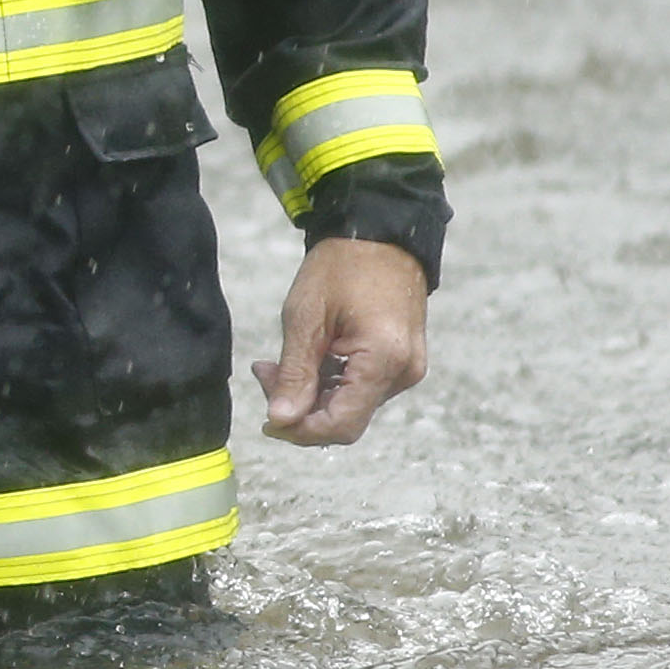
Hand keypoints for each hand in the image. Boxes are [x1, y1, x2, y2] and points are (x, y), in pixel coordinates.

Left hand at [255, 237, 429, 442]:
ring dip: (310, 393)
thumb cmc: (341, 268)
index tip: (267, 420)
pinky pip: (361, 388)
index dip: (301, 431)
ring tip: (275, 363)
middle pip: (345, 418)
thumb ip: (295, 373)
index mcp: (383, 361)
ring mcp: (406, 369)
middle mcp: (403, 373)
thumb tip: (281, 420)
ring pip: (351, 405)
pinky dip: (328, 382)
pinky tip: (304, 359)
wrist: (379, 236)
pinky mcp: (400, 362)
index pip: (341, 424)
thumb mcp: (305, 318)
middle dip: (300, 408)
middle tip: (264, 375)